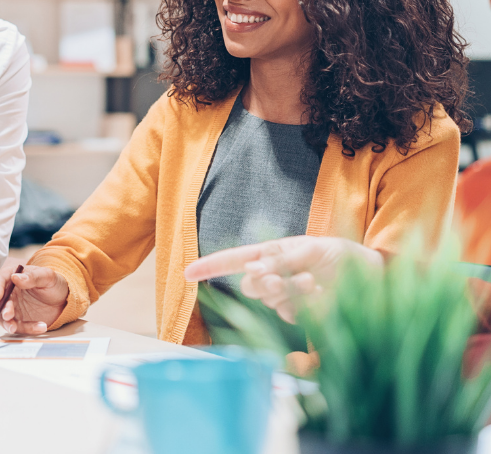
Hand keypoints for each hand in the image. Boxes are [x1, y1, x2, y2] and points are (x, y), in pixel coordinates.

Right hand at [0, 259, 68, 334]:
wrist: (63, 299)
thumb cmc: (53, 283)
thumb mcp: (47, 276)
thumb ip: (32, 276)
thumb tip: (15, 277)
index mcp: (12, 276)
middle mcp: (9, 293)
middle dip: (2, 309)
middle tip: (8, 315)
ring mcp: (13, 308)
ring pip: (3, 317)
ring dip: (8, 323)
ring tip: (15, 327)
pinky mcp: (19, 320)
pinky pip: (19, 327)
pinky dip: (27, 329)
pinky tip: (41, 326)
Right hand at [184, 236, 383, 323]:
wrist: (374, 276)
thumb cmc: (341, 254)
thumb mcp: (311, 248)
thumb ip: (282, 260)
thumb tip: (254, 271)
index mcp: (271, 253)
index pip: (233, 260)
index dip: (209, 266)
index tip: (187, 273)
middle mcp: (274, 275)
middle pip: (250, 286)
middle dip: (264, 283)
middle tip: (286, 278)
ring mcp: (287, 296)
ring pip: (270, 301)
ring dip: (291, 291)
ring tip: (314, 281)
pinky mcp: (302, 314)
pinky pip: (291, 314)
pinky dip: (306, 304)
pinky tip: (323, 294)